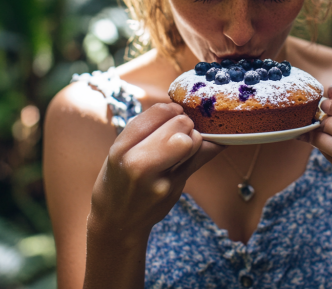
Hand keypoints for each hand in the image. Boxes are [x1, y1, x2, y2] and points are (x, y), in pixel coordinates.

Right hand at [88, 103, 223, 240]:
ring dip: (193, 136)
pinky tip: (215, 143)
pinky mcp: (176, 190)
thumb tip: (180, 107)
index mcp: (121, 149)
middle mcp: (139, 165)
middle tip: (178, 128)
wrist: (117, 223)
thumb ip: (146, 128)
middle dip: (183, 122)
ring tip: (182, 143)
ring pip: (193, 140)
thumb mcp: (118, 150)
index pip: (156, 114)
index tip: (172, 111)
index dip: (170, 109)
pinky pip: (201, 157)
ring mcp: (161, 181)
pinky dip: (208, 147)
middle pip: (180, 125)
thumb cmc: (117, 179)